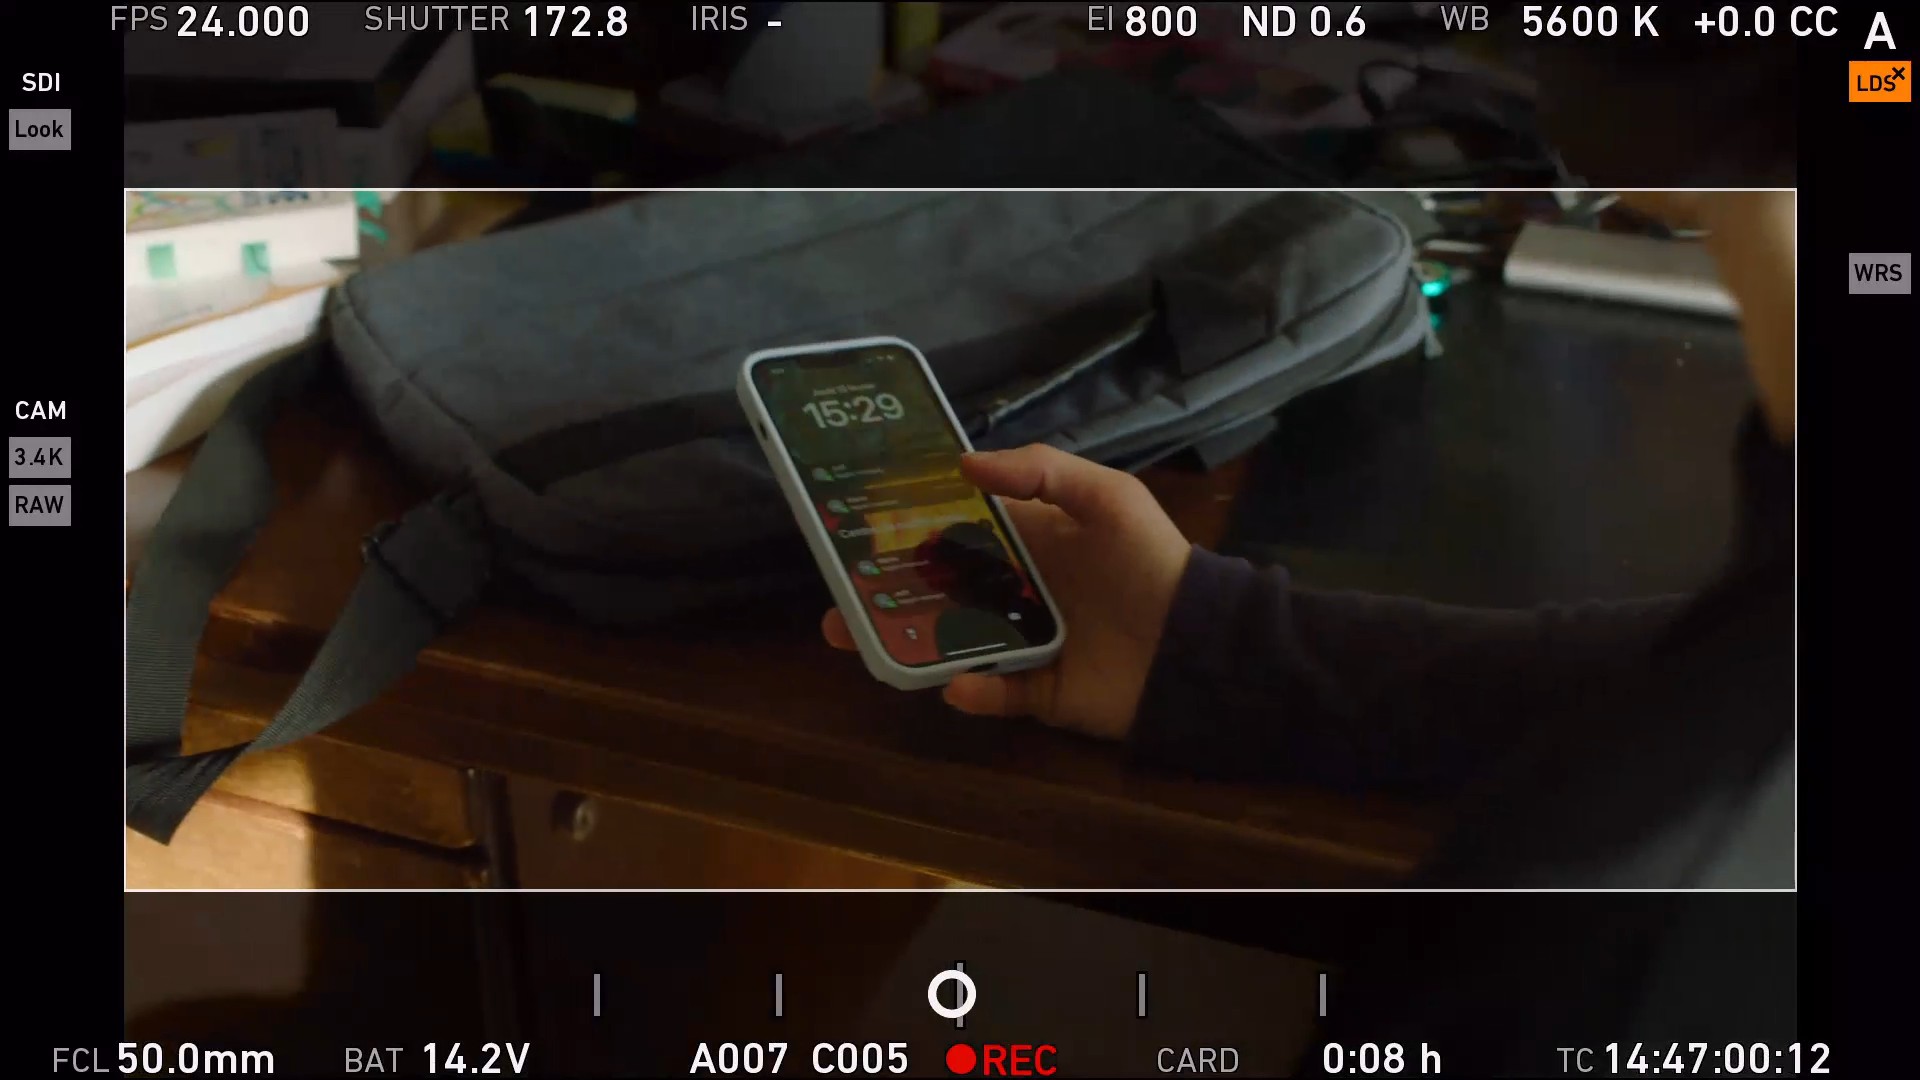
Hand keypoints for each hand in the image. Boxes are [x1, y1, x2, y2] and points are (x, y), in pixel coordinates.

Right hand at [822, 444, 1191, 739]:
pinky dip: (974, 691)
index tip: (860, 531)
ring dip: (907, 644)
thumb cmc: (1153, 562)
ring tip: (864, 644)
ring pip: (952, 644)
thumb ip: (1042, 473)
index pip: (958, 533)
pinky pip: (996, 694)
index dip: (911, 532)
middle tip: (839, 601)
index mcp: (1030, 542)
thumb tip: (963, 461)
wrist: (1203, 645)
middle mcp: (1019, 591)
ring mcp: (1026, 644)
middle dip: (886, 596)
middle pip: (939, 592)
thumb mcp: (1109, 499)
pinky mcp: (1041, 694)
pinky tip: (957, 684)